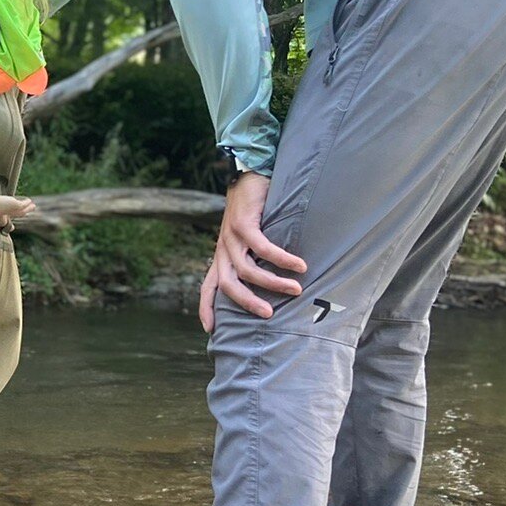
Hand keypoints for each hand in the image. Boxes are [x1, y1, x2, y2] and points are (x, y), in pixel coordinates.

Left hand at [0, 188, 36, 228]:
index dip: (0, 219)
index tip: (2, 220)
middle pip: (8, 217)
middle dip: (13, 217)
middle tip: (17, 218)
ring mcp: (6, 211)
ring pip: (18, 211)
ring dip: (24, 209)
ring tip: (31, 207)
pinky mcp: (12, 206)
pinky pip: (22, 206)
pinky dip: (27, 205)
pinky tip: (32, 204)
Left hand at [198, 172, 306, 330]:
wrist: (249, 176)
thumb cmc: (254, 212)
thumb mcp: (247, 240)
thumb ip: (253, 259)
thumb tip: (273, 285)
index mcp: (221, 256)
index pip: (208, 287)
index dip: (206, 308)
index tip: (210, 330)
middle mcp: (223, 249)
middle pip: (229, 285)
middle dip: (247, 302)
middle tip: (269, 314)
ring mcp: (231, 236)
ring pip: (248, 269)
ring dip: (273, 282)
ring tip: (296, 288)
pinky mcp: (243, 223)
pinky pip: (262, 247)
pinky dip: (282, 258)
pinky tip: (299, 264)